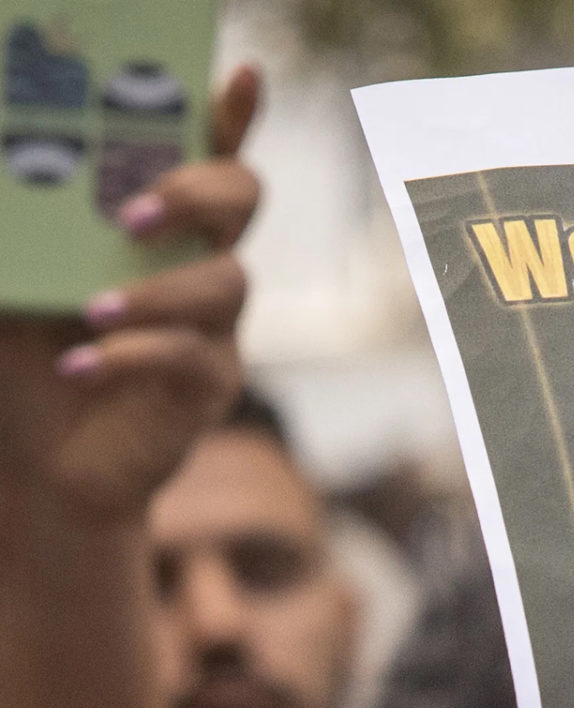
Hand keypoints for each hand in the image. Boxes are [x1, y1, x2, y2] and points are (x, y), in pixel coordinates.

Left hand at [0, 67, 260, 523]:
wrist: (44, 459)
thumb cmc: (24, 351)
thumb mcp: (6, 268)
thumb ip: (13, 213)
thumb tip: (1, 160)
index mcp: (155, 218)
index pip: (204, 148)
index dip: (234, 114)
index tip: (243, 74)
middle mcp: (197, 259)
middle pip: (241, 198)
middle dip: (197, 191)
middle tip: (129, 214)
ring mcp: (214, 325)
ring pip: (227, 283)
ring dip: (157, 290)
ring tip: (91, 310)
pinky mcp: (209, 388)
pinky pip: (191, 358)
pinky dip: (133, 356)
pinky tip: (79, 365)